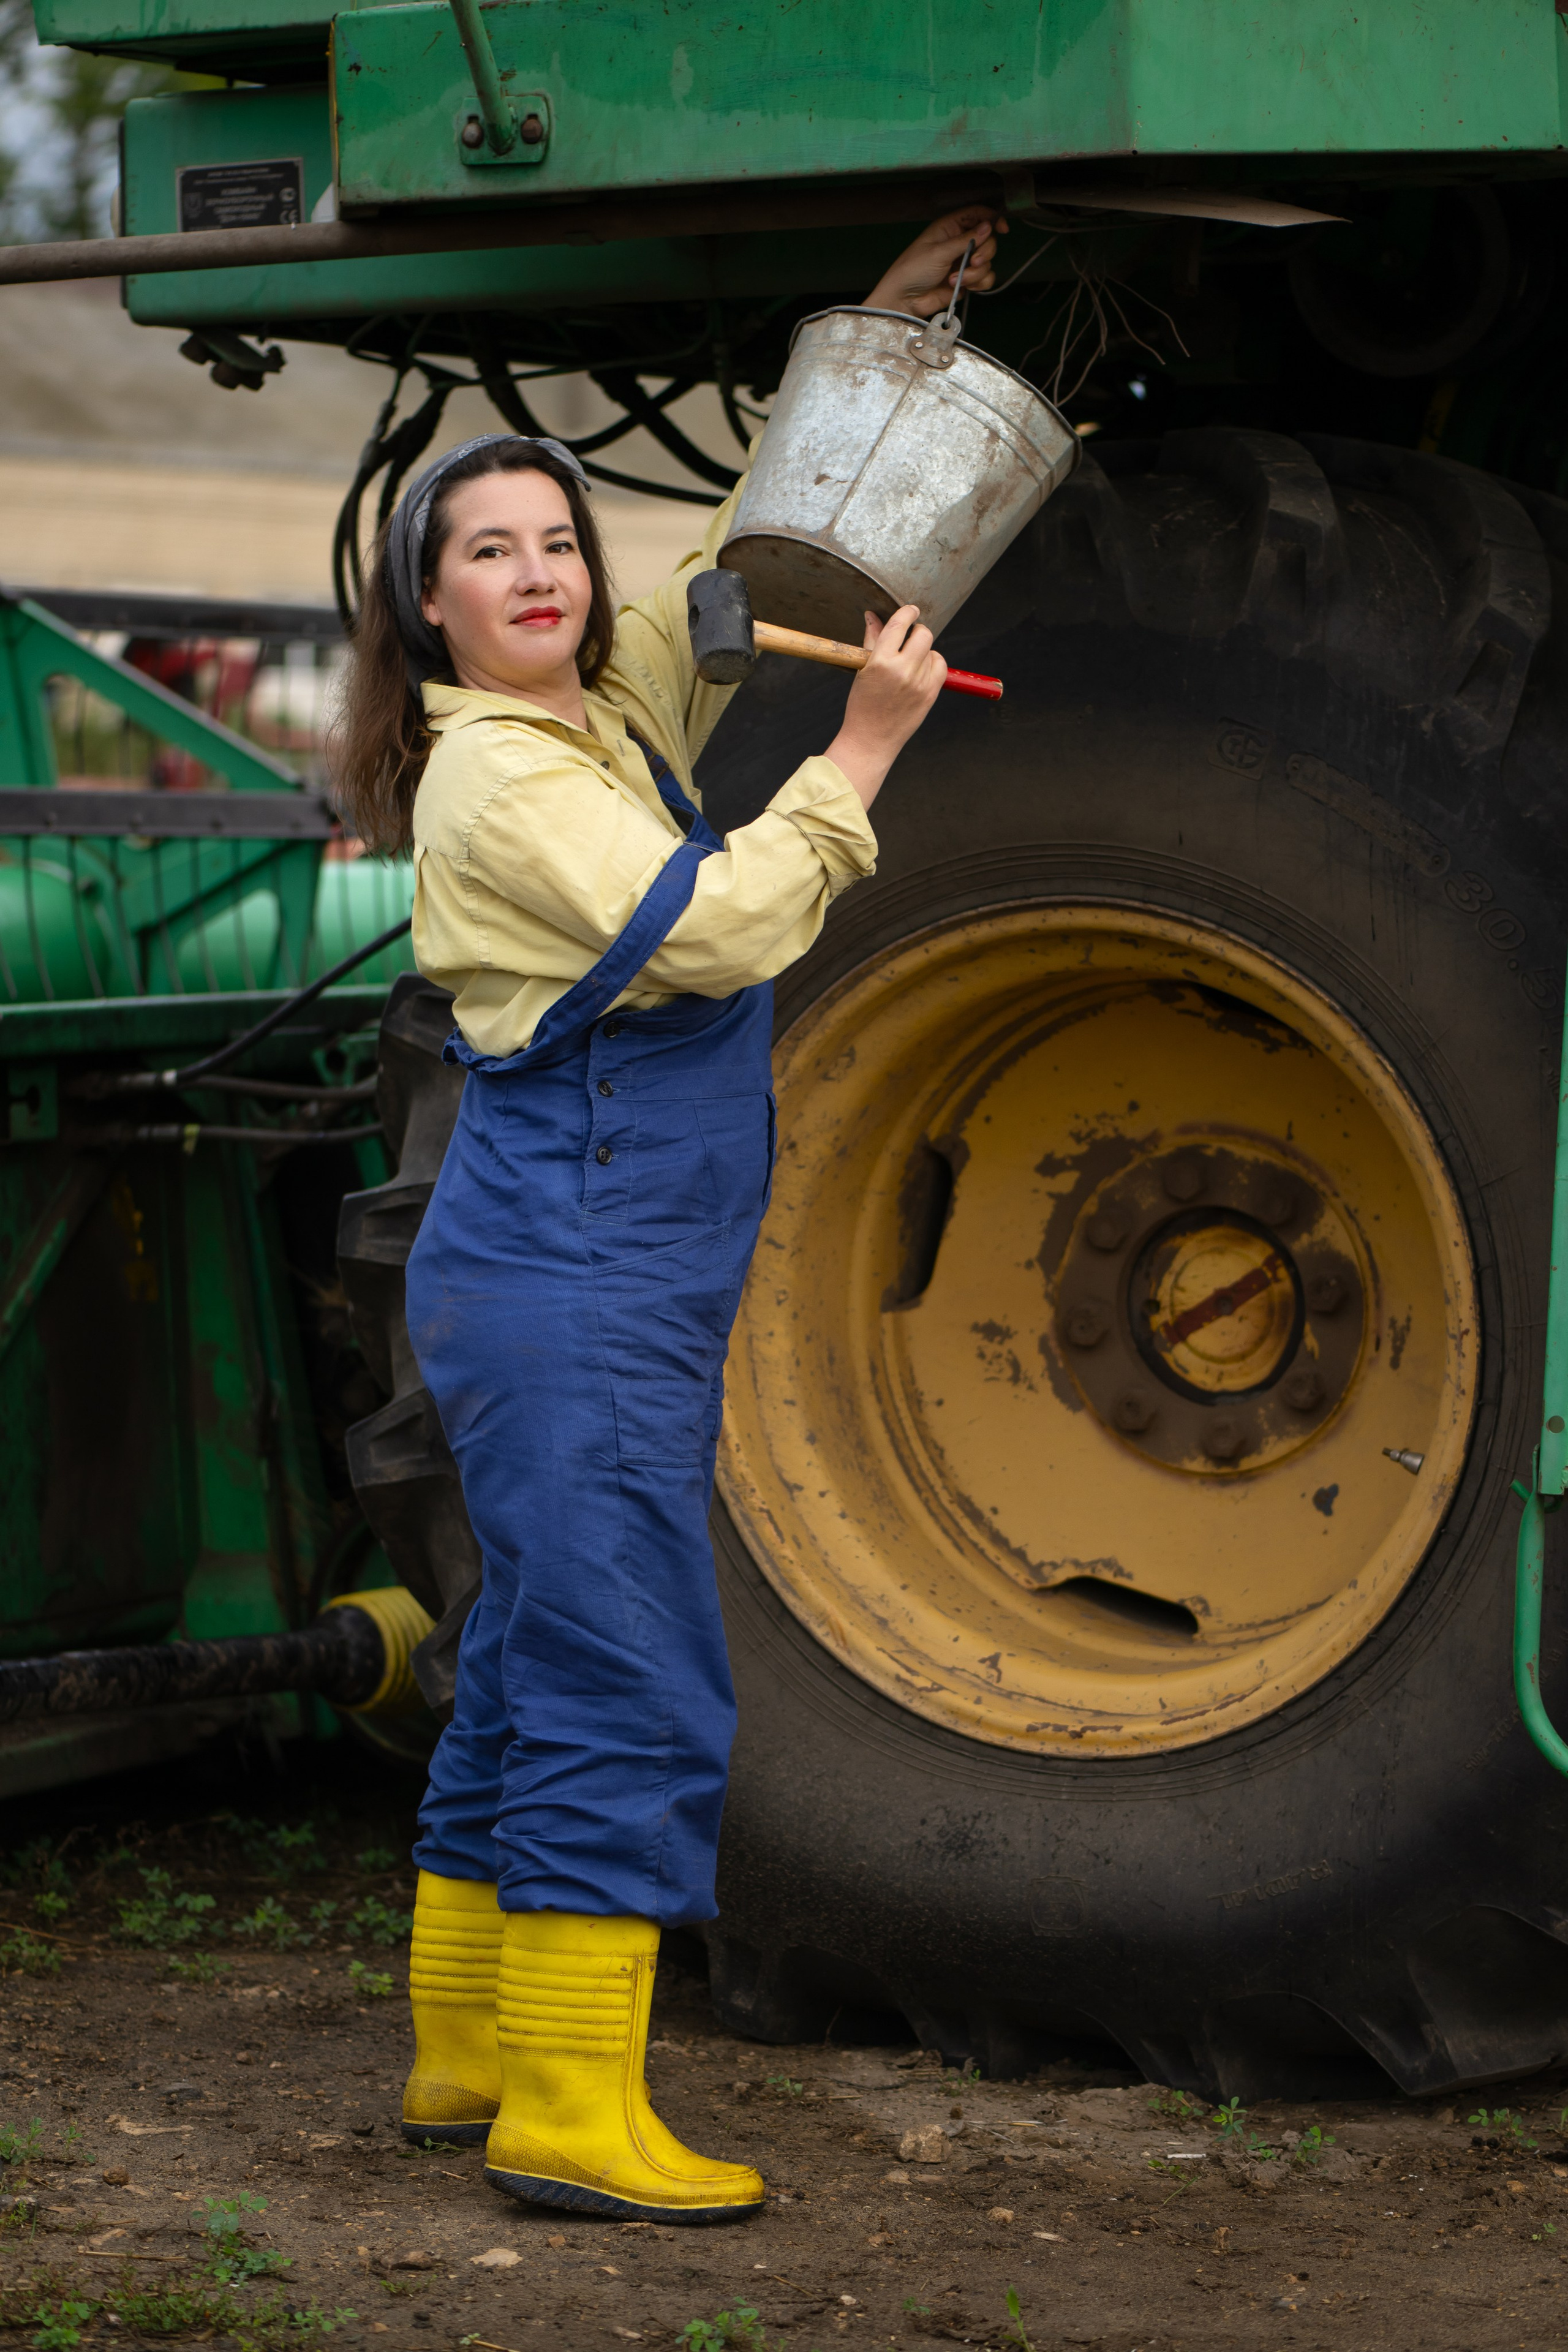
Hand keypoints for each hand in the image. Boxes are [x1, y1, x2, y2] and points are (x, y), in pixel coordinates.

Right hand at [824, 608, 946, 811]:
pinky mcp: (930, 694)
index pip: (899, 625)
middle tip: (910, 636)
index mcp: (881, 662)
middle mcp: (903, 671)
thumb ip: (871, 640)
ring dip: (924, 649)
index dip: (907, 613)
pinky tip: (922, 669)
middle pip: (923, 634)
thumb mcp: (862, 670)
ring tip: (911, 659)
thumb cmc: (862, 704)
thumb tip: (873, 616)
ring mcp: (919, 684)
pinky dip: (933, 663)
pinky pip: (941, 666)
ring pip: (932, 650)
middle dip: (917, 631)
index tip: (910, 610)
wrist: (871, 739)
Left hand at [862, 208, 1008, 318]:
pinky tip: (963, 287)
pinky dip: (978, 284)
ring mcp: (962, 262)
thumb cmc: (913, 270)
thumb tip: (988, 226)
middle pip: (987, 240)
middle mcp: (959, 243)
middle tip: (973, 262)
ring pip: (986, 262)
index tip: (1002, 229)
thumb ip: (966, 240)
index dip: (992, 219)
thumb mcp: (939, 251)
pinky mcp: (965, 281)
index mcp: (950, 228)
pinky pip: (984, 279)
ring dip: (976, 273)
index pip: (977, 215)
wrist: (905, 300)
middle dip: (985, 253)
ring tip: (956, 280)